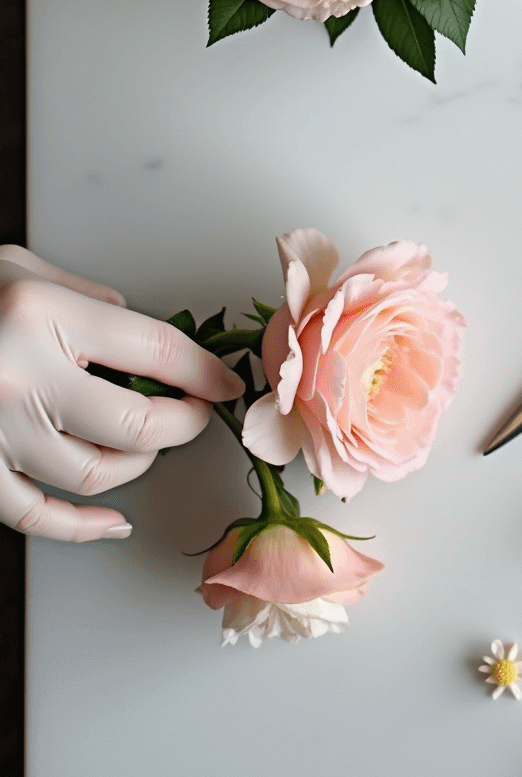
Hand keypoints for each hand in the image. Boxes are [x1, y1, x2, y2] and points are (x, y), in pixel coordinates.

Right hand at [0, 246, 243, 541]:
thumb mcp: (15, 268)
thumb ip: (81, 295)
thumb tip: (134, 326)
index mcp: (41, 318)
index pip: (154, 350)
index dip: (202, 371)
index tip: (227, 382)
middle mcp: (22, 381)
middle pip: (135, 424)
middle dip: (181, 424)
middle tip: (197, 415)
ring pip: (95, 476)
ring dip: (135, 466)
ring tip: (146, 446)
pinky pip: (38, 517)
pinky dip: (82, 528)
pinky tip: (113, 522)